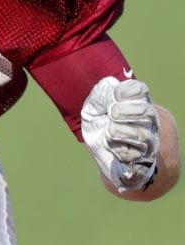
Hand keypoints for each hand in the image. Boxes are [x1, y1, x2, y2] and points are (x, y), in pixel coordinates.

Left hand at [81, 76, 159, 191]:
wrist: (109, 161)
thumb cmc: (101, 130)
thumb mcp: (94, 110)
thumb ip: (100, 95)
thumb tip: (111, 83)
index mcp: (138, 105)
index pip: (140, 91)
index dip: (126, 92)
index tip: (113, 98)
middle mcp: (149, 123)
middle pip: (146, 111)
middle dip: (124, 112)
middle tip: (111, 115)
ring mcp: (151, 143)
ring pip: (143, 135)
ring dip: (120, 132)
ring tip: (109, 133)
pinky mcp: (146, 161)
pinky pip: (136, 155)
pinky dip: (120, 150)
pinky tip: (113, 149)